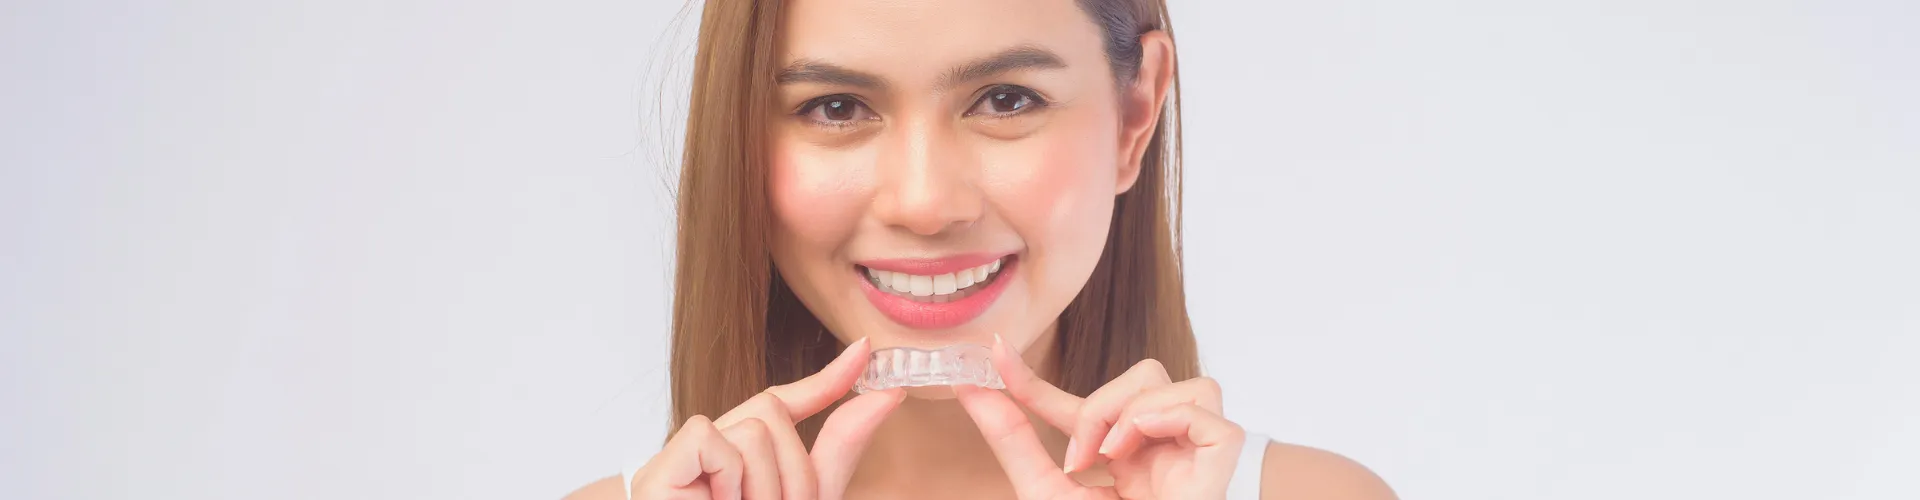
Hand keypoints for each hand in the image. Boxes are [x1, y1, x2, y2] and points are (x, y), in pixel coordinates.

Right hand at [629, 338, 906, 499]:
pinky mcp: (662, 467)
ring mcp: (680, 459)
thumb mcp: (809, 496)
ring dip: (766, 486)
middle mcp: (711, 453)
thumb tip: (888, 393)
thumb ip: (840, 447)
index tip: (866, 351)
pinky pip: (716, 440)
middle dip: (795, 472)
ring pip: (754, 430)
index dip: (825, 379)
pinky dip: (729, 479)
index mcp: (745, 460)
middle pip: (771, 413)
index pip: (782, 404)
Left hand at [953, 336, 1243, 499]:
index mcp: (1124, 461)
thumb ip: (1014, 443)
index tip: (993, 351)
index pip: (1078, 407)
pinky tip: (1138, 447)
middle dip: (1093, 407)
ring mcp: (1193, 446)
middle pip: (1134, 376)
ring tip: (1110, 459)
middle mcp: (1161, 448)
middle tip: (1079, 460)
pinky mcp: (1224, 448)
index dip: (1036, 381)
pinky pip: (1199, 398)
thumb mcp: (1050, 494)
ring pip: (1160, 378)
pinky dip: (1161, 415)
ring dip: (1122, 411)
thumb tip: (971, 390)